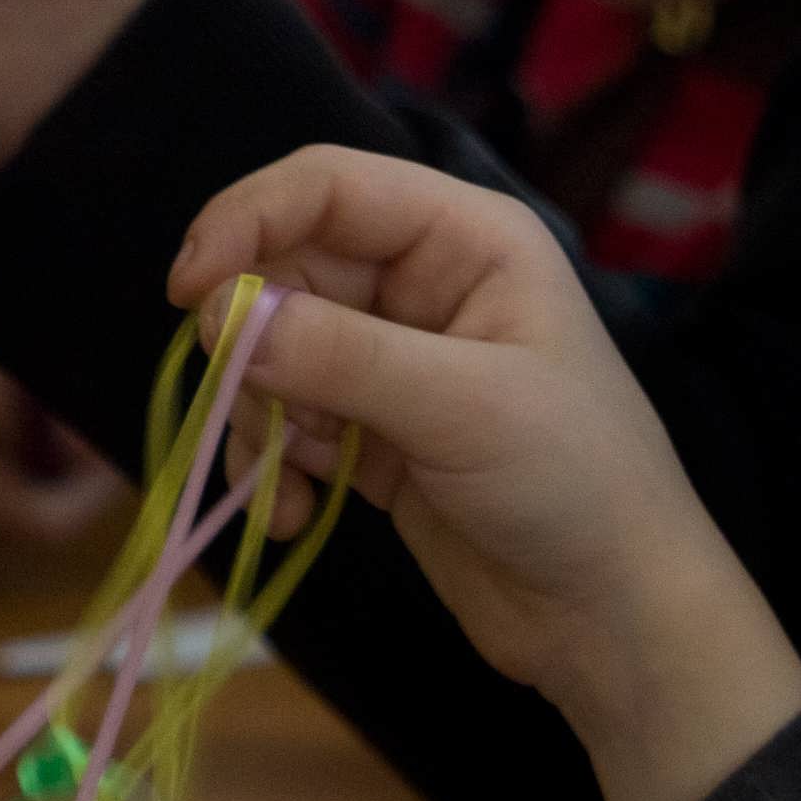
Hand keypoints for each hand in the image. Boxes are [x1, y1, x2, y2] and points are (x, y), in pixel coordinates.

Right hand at [175, 150, 800, 800]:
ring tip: (291, 486)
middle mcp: (425, 286)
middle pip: (288, 272)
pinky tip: (294, 519)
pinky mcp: (374, 437)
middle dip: (253, 345)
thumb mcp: (462, 409)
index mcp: (465, 240)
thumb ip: (341, 358)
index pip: (330, 187)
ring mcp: (395, 364)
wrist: (612, 613)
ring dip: (260, 421)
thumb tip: (224, 321)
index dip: (248, 222)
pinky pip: (287, 427)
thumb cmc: (575, 484)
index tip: (188, 294)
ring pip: (275, 356)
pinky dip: (273, 469)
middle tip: (248, 412)